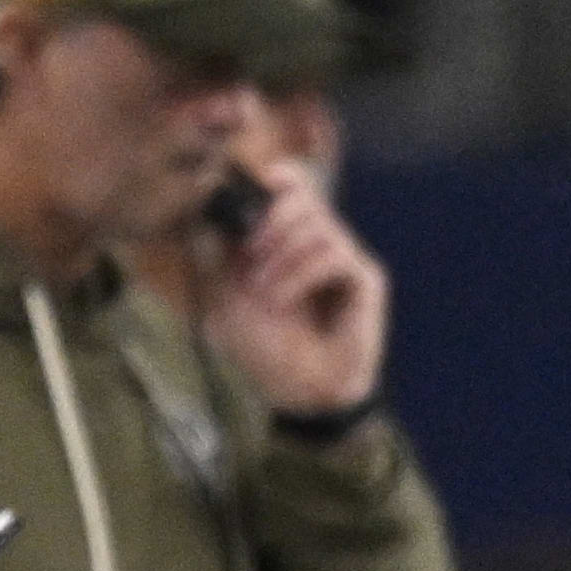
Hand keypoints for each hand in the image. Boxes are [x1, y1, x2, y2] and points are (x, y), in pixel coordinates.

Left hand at [201, 176, 390, 416]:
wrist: (299, 392)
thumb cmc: (264, 349)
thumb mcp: (223, 294)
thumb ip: (216, 249)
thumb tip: (206, 200)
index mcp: (286, 239)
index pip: (291, 183)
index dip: (275, 178)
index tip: (252, 194)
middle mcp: (318, 242)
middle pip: (302, 194)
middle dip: (269, 220)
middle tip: (251, 256)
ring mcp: (344, 259)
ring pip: (316, 224)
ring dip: (280, 256)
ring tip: (264, 292)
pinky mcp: (365, 280)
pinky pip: (333, 253)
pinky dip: (301, 273)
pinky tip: (284, 299)